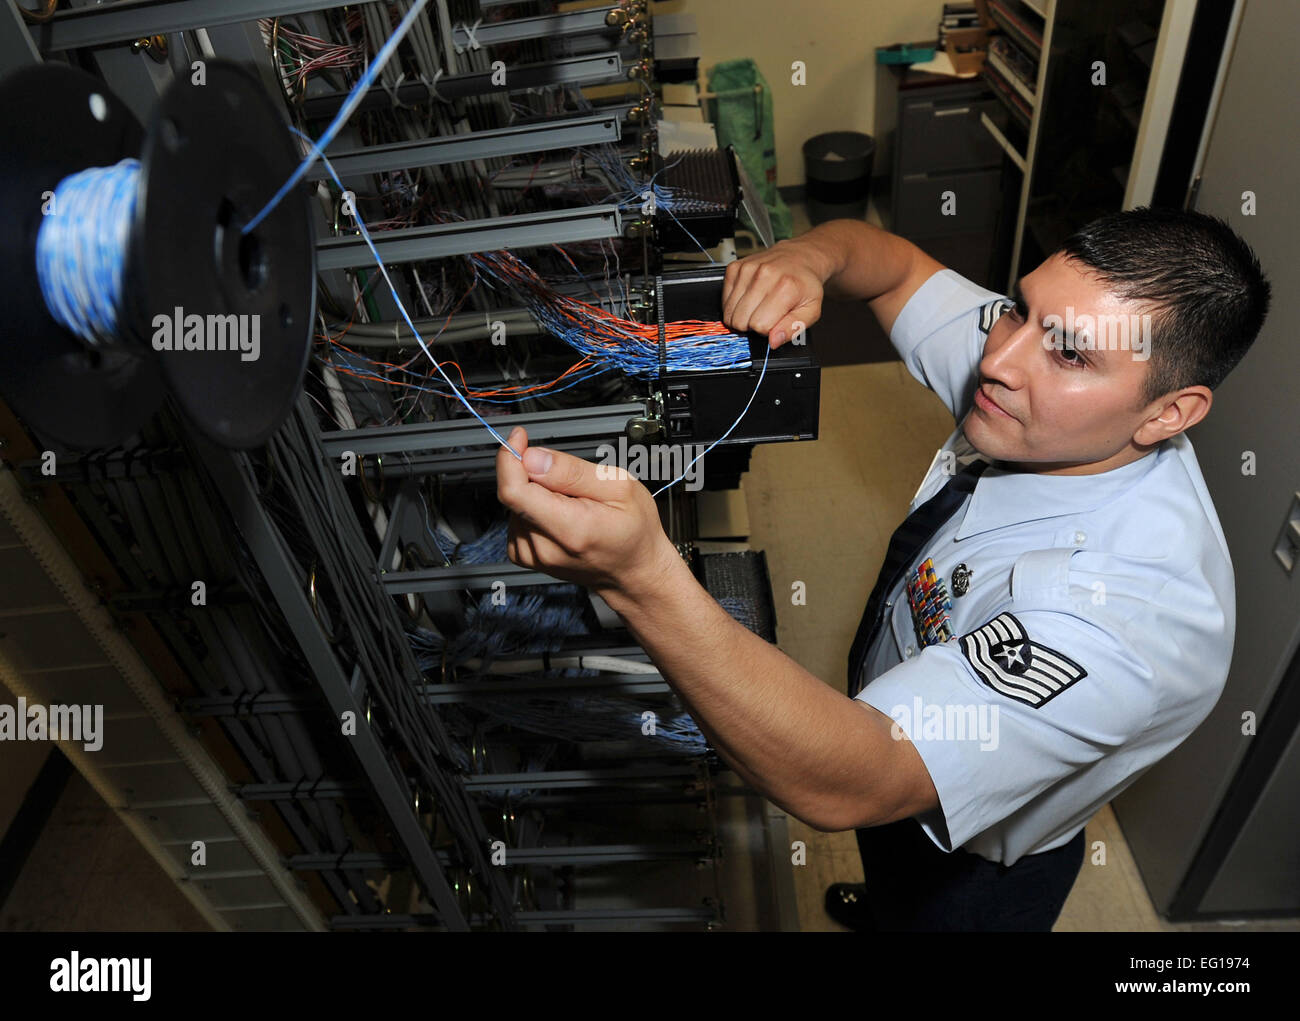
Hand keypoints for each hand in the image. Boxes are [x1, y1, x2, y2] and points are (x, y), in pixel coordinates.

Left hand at [495, 426, 679, 600]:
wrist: (635, 570)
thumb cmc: (634, 531)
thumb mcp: (619, 486)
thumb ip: (572, 471)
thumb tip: (533, 458)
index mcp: (571, 528)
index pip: (514, 491)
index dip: (511, 458)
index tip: (521, 439)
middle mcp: (546, 547)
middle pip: (515, 493)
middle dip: (534, 474)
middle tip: (570, 481)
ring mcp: (534, 556)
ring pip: (514, 504)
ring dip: (535, 493)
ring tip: (571, 502)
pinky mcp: (527, 556)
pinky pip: (515, 519)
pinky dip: (531, 509)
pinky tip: (557, 514)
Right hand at [722, 238, 830, 348]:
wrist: (799, 257)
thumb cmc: (804, 284)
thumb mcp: (811, 311)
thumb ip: (793, 328)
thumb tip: (773, 341)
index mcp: (785, 287)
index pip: (760, 325)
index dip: (767, 329)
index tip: (774, 321)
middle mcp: (764, 275)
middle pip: (741, 321)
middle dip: (751, 325)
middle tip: (765, 315)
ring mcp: (747, 270)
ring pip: (729, 313)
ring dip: (742, 315)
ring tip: (757, 306)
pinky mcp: (734, 268)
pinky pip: (724, 300)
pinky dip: (734, 304)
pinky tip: (748, 298)